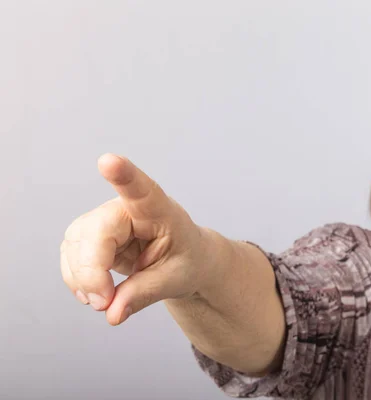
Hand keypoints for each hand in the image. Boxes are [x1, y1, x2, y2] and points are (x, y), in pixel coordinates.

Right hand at [60, 154, 207, 325]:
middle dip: (92, 272)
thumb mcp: (177, 279)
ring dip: (82, 279)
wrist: (186, 259)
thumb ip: (145, 293)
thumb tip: (112, 313)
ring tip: (105, 301)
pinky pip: (71, 256)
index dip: (124, 176)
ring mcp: (106, 220)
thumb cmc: (187, 260)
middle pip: (94, 231)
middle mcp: (128, 208)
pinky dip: (78, 280)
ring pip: (75, 244)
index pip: (141, 190)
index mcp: (161, 211)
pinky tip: (96, 294)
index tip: (109, 161)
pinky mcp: (91, 235)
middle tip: (104, 304)